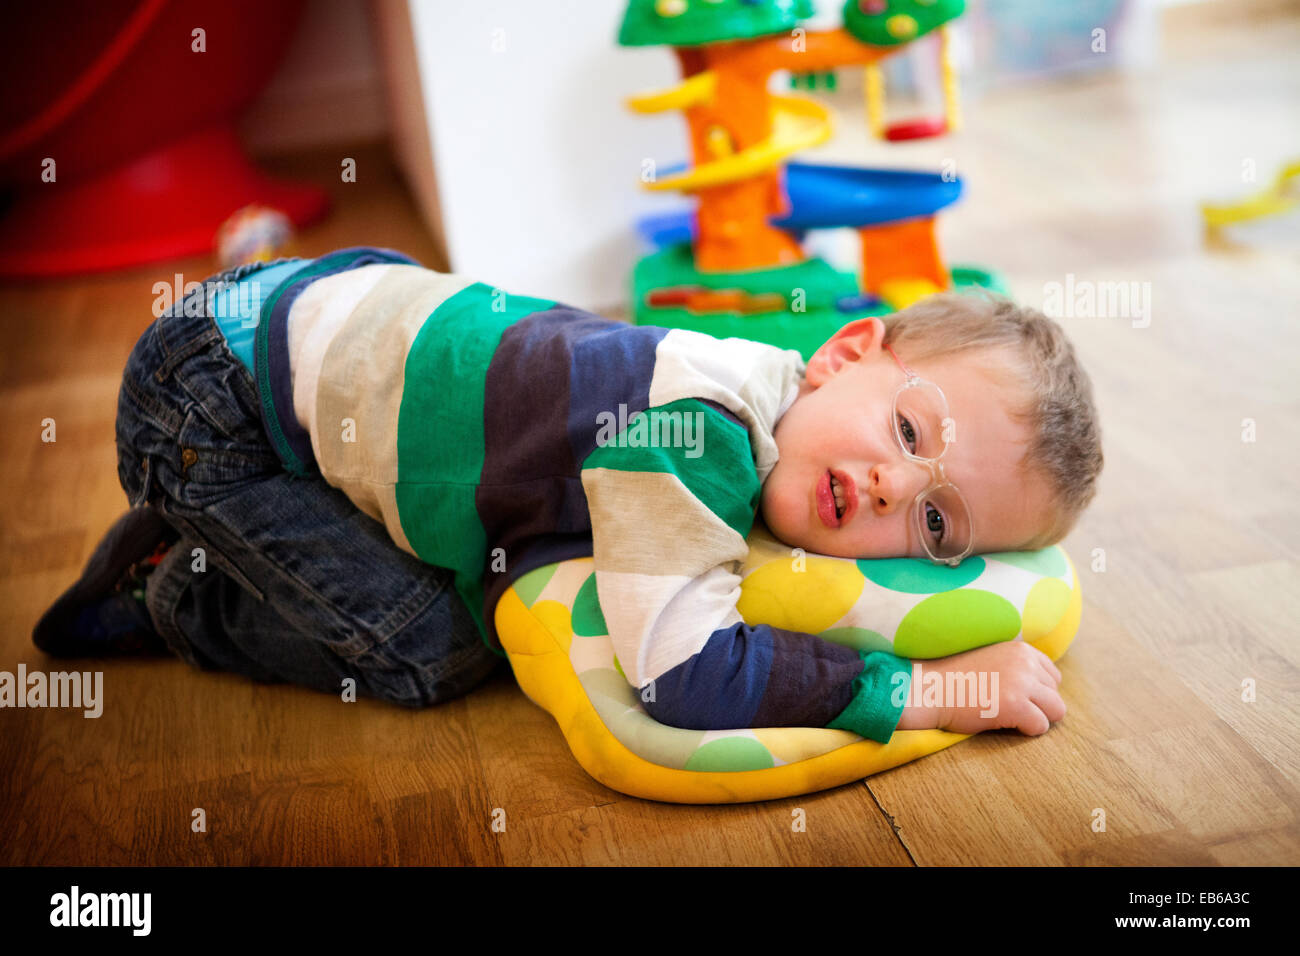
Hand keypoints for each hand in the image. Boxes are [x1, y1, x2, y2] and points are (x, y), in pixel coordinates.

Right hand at [896, 641, 1064, 736]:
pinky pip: (1041, 726)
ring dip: (1036, 718)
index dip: (1037, 691)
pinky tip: (1005, 725)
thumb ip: (1015, 666)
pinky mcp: (1016, 705)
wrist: (928, 688)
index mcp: (1021, 649)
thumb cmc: (954, 678)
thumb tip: (1040, 687)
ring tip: (1010, 719)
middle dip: (1038, 705)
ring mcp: (1022, 683)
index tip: (1015, 697)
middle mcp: (1026, 662)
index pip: (1052, 675)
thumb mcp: (990, 658)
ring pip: (1056, 710)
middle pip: (1055, 693)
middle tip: (1011, 711)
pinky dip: (1027, 731)